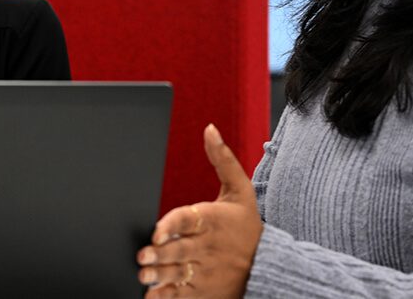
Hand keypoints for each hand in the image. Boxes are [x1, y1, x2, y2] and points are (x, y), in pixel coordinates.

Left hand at [136, 124, 262, 297]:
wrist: (269, 265)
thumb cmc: (246, 225)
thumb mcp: (240, 191)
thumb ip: (223, 160)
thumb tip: (209, 129)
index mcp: (212, 220)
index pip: (189, 220)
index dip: (172, 225)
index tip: (157, 231)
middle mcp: (206, 247)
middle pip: (180, 249)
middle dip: (160, 253)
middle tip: (143, 254)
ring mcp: (204, 271)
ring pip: (177, 273)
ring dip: (159, 274)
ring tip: (144, 274)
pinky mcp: (202, 290)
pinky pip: (180, 294)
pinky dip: (165, 295)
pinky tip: (150, 294)